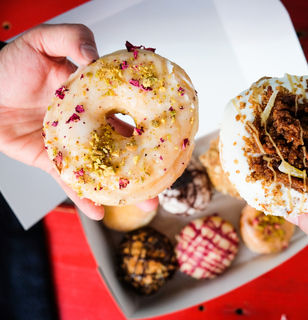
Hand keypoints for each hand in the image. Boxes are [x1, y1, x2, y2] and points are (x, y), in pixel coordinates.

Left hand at [0, 24, 158, 219]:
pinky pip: (70, 183)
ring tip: (144, 204)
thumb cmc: (8, 65)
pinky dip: (84, 198)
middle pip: (125, 146)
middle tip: (166, 178)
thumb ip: (72, 38)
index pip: (130, 110)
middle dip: (146, 164)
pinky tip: (98, 211)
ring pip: (104, 169)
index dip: (150, 123)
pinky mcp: (53, 162)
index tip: (171, 136)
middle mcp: (90, 123)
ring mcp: (73, 145)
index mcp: (95, 97)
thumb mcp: (41, 41)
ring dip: (124, 189)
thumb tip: (94, 56)